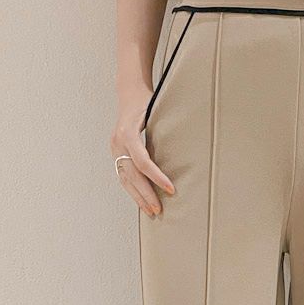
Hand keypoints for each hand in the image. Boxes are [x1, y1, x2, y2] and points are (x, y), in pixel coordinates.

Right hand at [110, 95, 174, 216]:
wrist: (129, 93)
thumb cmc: (147, 100)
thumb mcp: (157, 111)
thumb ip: (167, 129)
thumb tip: (188, 149)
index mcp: (128, 133)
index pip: (142, 162)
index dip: (157, 177)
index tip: (171, 189)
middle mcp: (118, 143)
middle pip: (132, 175)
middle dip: (146, 193)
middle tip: (159, 209)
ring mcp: (114, 149)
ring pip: (125, 179)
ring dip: (138, 196)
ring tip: (151, 211)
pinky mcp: (116, 153)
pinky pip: (123, 176)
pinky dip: (133, 190)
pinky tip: (142, 200)